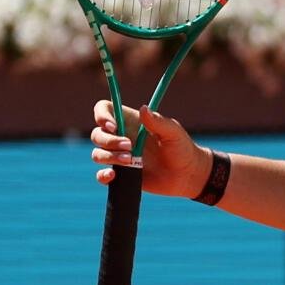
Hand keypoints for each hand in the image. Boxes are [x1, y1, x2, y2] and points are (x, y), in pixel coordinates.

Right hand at [90, 101, 210, 198]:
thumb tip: (143, 109)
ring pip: (97, 154)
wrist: (186, 175)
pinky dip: (102, 175)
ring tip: (129, 160)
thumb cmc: (182, 148)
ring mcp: (119, 156)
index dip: (102, 115)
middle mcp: (121, 137)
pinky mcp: (121, 174)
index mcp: (131, 122)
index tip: (113, 125)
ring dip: (108, 157)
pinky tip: (113, 175)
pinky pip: (101, 174)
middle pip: (97, 134)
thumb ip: (158, 122)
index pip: (105, 110)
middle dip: (108, 140)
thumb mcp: (174, 133)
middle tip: (129, 146)